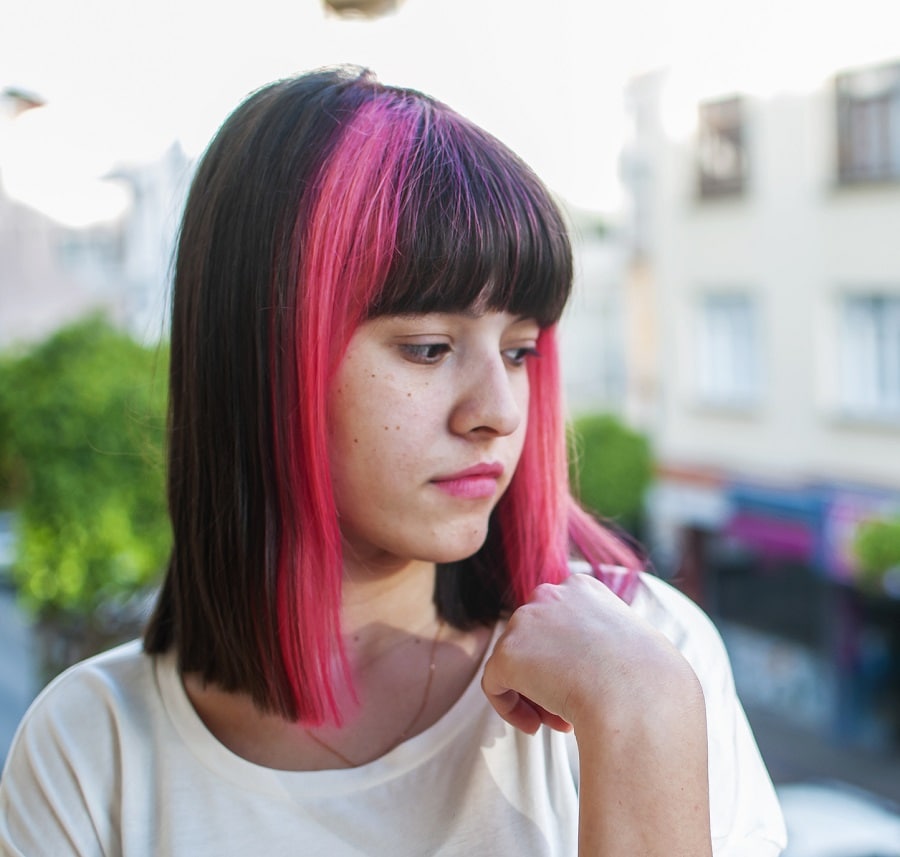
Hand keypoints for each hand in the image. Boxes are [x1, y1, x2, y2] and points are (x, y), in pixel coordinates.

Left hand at [482, 573, 712, 855]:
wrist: (640, 699)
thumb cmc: (650, 681)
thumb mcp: (632, 644)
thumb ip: (601, 640)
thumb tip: (588, 663)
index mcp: (582, 588)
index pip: (558, 623)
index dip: (569, 660)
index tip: (587, 686)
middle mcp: (549, 595)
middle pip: (534, 642)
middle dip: (550, 677)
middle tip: (569, 711)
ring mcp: (525, 621)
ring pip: (515, 664)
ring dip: (535, 695)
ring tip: (561, 722)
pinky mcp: (507, 654)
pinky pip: (495, 685)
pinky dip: (510, 708)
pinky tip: (536, 727)